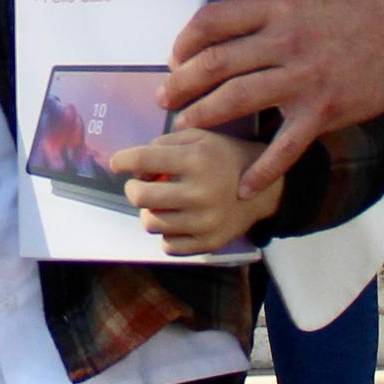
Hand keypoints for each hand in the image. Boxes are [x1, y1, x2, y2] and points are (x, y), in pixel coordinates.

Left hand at [112, 128, 280, 253]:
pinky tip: (176, 220)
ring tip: (159, 203)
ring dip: (148, 211)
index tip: (117, 164)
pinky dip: (166, 233)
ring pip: (150, 223)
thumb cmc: (224, 158)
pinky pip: (168, 246)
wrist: (267, 189)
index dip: (122, 161)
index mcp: (196, 160)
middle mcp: (199, 192)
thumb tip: (135, 165)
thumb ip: (164, 144)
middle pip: (140, 197)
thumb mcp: (200, 137)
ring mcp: (204, 222)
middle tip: (139, 185)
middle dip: (133, 188)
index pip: (143, 159)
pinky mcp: (208, 243)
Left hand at [160, 0, 383, 199]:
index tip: (175, 58)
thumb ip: (266, 19)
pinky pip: (283, 148)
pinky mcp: (323, 111)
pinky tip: (243, 187)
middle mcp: (284, 42)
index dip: (184, 41)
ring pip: (236, 99)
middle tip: (165, 98)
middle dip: (181, 83)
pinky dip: (261, 171)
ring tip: (186, 126)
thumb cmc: (357, 17)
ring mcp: (303, 79)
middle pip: (214, 63)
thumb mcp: (303, 3)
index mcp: (277, 10)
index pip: (212, 21)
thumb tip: (222, 38)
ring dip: (203, 115)